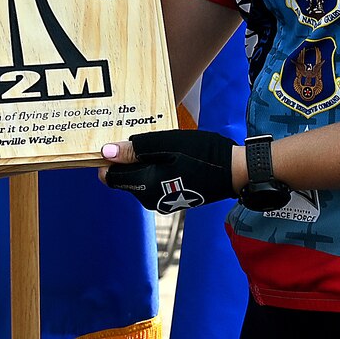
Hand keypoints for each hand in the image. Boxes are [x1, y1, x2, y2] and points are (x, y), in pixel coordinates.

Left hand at [100, 129, 235, 213]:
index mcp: (144, 186)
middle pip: (124, 177)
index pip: (109, 176)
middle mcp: (148, 199)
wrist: (234, 172)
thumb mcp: (165, 144)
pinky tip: (169, 155)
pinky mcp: (170, 199)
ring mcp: (160, 202)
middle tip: (146, 138)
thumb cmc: (202, 155)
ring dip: (142, 162)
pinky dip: (154, 168)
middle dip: (127, 158)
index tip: (118, 141)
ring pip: (138, 178)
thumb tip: (105, 153)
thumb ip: (134, 150)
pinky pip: (151, 182)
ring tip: (160, 144)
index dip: (108, 158)